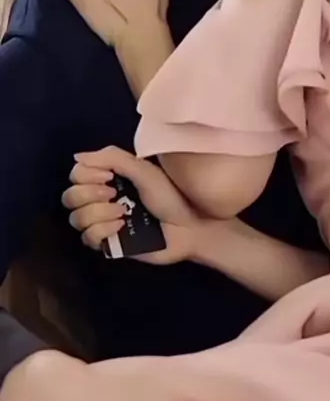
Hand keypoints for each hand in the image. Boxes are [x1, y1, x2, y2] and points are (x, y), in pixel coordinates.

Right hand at [63, 146, 207, 264]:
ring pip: (76, 219)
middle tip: (114, 194)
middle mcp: (101, 199)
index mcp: (108, 178)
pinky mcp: (108, 244)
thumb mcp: (143, 169)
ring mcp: (103, 223)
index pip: (76, 174)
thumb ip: (112, 157)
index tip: (108, 176)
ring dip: (98, 213)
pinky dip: (102, 230)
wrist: (188, 228)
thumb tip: (77, 157)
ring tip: (122, 212)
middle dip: (89, 194)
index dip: (87, 175)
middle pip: (70, 196)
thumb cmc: (170, 196)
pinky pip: (87, 239)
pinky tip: (121, 226)